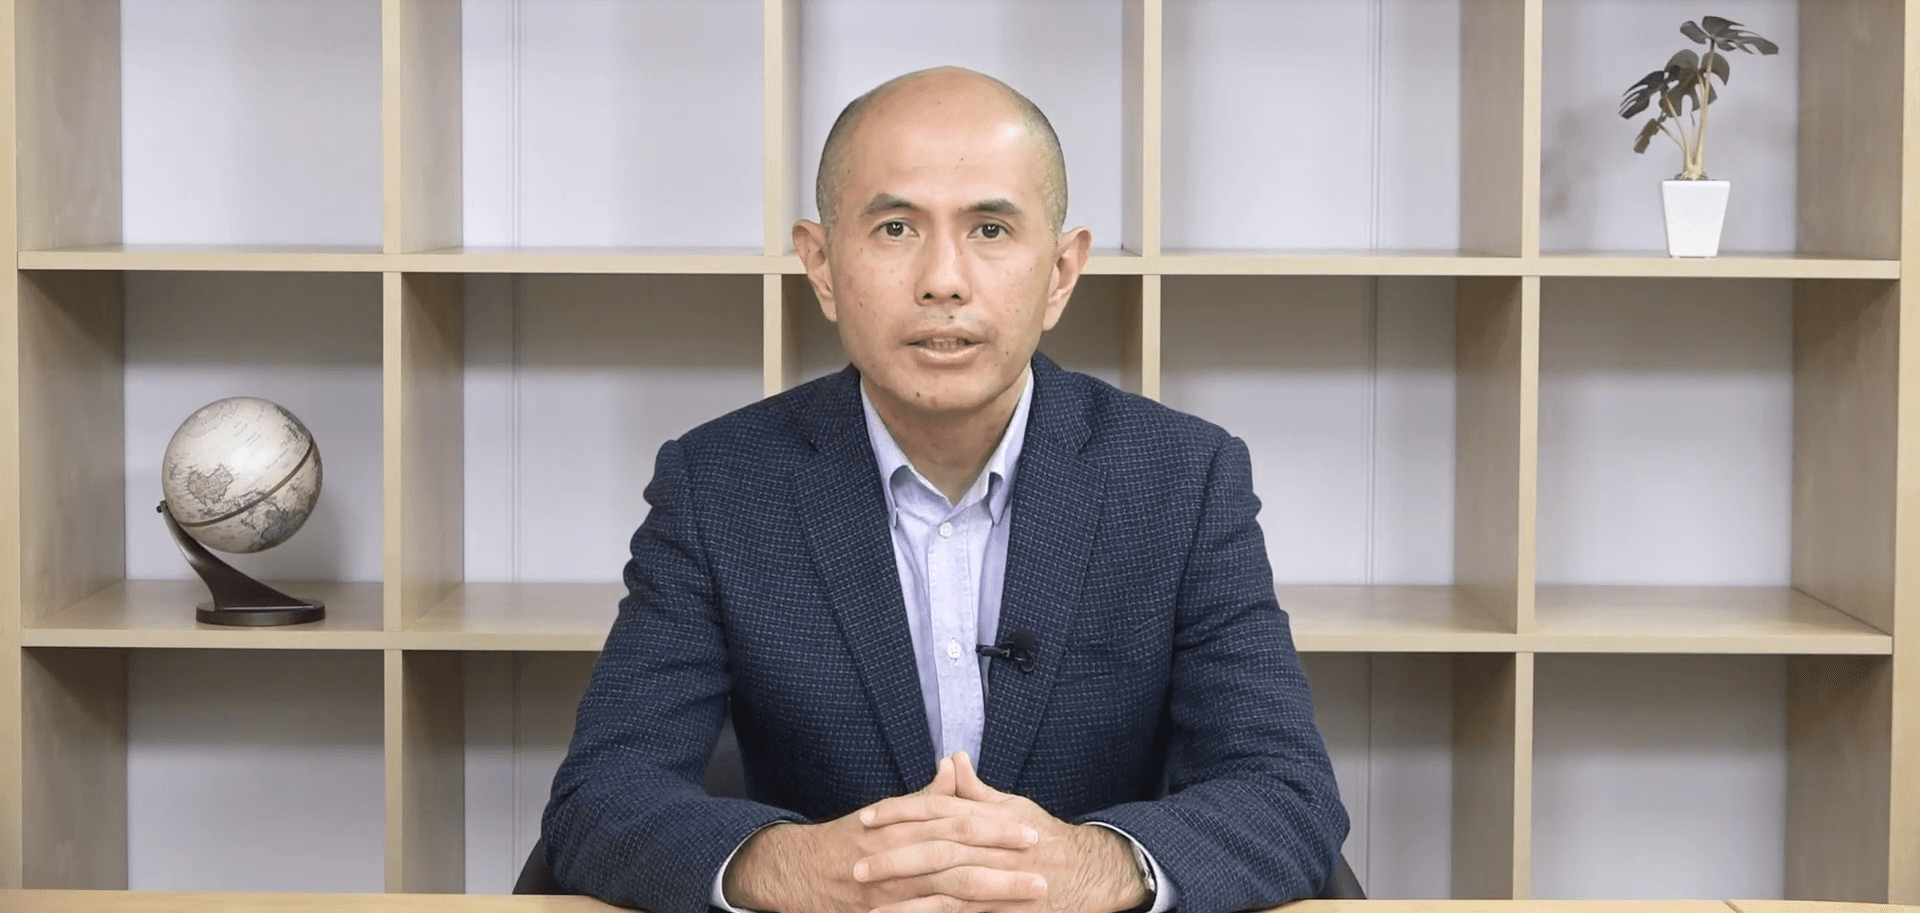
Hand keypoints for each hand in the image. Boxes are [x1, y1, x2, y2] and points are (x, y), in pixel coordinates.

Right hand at [721, 754, 1045, 912]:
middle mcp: (898, 854)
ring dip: (993, 896)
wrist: (798, 871)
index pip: (958, 822)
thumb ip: (927, 796)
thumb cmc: (849, 840)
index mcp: (904, 824)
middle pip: (960, 858)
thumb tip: (955, 764)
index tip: (1031, 832)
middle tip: (1043, 868)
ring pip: (950, 892)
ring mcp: (892, 890)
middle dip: (1004, 863)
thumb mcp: (887, 812)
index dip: (996, 827)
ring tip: (1030, 897)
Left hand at [856, 752, 1151, 912]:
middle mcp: (991, 843)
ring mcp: (998, 877)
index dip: (899, 811)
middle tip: (855, 864)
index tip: (866, 818)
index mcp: (989, 815)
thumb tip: (952, 759)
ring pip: (944, 885)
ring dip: (905, 895)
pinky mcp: (1004, 906)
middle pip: (934, 846)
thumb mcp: (1013, 808)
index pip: (937, 808)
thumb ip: (976, 790)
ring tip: (868, 904)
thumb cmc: (1049, 837)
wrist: (1091, 871)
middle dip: (893, 855)